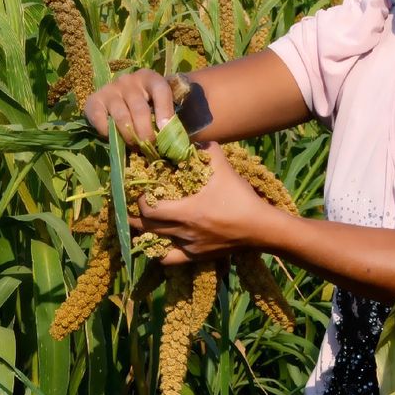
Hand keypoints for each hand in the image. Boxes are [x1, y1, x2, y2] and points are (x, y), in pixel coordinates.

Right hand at [83, 68, 176, 148]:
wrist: (121, 97)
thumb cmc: (148, 105)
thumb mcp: (161, 105)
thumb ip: (170, 120)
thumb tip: (176, 144)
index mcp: (150, 78)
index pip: (160, 90)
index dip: (164, 111)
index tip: (165, 130)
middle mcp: (129, 80)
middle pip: (140, 109)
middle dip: (146, 133)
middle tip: (150, 147)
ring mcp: (111, 89)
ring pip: (121, 117)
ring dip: (129, 137)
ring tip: (136, 147)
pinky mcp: (94, 100)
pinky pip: (99, 119)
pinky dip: (107, 133)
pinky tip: (115, 138)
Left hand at [131, 142, 279, 264]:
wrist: (261, 229)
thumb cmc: (241, 198)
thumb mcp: (224, 169)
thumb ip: (207, 149)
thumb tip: (193, 136)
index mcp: (187, 212)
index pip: (149, 210)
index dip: (139, 200)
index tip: (139, 189)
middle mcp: (184, 232)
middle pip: (147, 228)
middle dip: (135, 215)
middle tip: (132, 204)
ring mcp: (190, 247)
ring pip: (156, 244)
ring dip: (145, 233)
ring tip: (141, 222)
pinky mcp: (197, 256)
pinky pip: (170, 258)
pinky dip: (160, 251)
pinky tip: (159, 242)